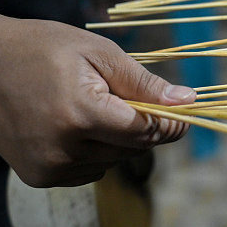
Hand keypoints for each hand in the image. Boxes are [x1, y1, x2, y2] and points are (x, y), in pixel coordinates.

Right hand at [0, 13, 195, 186]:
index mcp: (79, 115)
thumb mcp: (98, 54)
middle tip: (124, 96)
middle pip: (133, 149)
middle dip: (142, 125)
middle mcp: (62, 150)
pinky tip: (75, 126)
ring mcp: (48, 168)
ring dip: (118, 139)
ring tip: (93, 107)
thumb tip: (187, 101)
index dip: (170, 123)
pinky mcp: (39, 177)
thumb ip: (144, 83)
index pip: (145, 132)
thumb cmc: (42, 49)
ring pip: (115, 161)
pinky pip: (90, 170)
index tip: (182, 112)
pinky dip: (96, 152)